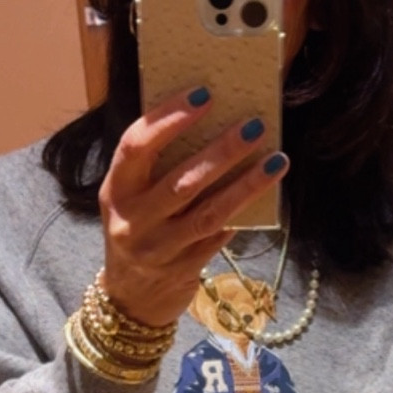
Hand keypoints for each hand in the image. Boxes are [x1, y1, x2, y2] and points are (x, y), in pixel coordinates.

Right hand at [98, 88, 287, 327]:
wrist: (129, 298)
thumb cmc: (136, 228)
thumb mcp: (131, 197)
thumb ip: (156, 166)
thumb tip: (211, 120)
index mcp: (115, 190)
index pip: (137, 146)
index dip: (169, 118)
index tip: (205, 95)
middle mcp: (132, 221)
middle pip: (181, 181)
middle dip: (222, 151)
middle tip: (254, 125)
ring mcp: (158, 250)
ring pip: (209, 213)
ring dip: (246, 185)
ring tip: (277, 160)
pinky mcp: (183, 270)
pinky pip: (219, 237)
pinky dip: (242, 213)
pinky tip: (265, 193)